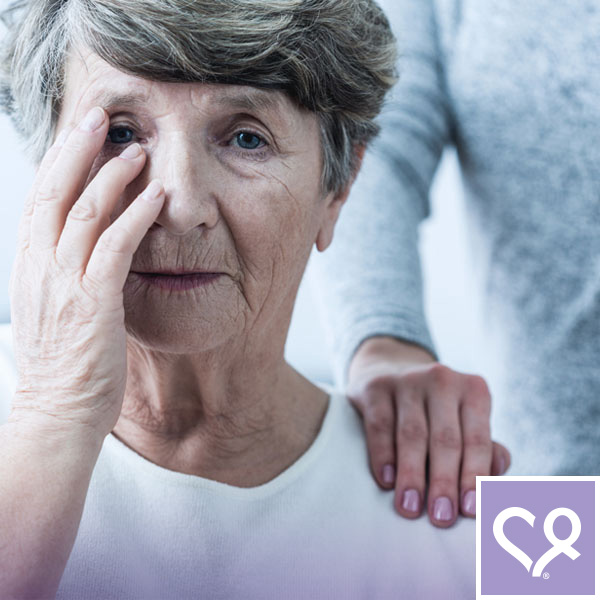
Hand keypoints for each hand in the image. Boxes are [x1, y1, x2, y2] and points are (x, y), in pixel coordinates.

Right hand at [8, 106, 164, 439]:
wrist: (58, 412)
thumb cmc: (64, 364)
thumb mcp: (53, 309)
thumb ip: (62, 273)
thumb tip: (78, 247)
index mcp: (31, 266)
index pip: (41, 200)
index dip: (59, 161)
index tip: (80, 133)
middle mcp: (41, 266)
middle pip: (55, 192)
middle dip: (77, 149)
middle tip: (100, 116)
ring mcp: (65, 282)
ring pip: (83, 212)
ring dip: (111, 176)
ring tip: (136, 148)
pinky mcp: (93, 302)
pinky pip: (114, 247)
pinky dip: (135, 217)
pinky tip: (154, 196)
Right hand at [347, 336, 509, 527]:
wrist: (393, 369)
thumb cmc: (438, 410)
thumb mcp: (465, 420)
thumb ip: (485, 448)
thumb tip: (497, 474)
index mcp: (473, 390)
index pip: (477, 439)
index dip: (474, 476)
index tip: (471, 511)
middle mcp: (442, 380)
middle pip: (445, 439)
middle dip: (444, 482)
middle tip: (442, 517)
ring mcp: (407, 380)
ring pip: (411, 434)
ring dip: (412, 474)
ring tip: (410, 508)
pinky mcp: (376, 386)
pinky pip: (380, 425)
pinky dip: (383, 454)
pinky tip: (386, 480)